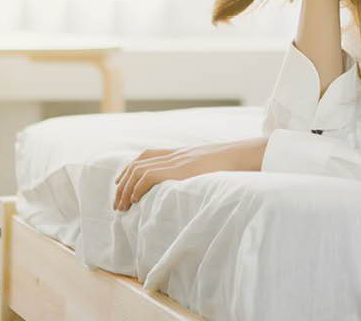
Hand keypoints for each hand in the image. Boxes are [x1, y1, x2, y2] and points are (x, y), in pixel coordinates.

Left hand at [113, 138, 266, 211]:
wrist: (243, 155)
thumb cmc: (234, 164)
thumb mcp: (213, 167)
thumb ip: (202, 173)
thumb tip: (202, 185)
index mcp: (183, 154)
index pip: (148, 154)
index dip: (131, 167)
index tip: (122, 183)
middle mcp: (176, 155)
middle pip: (138, 163)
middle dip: (123, 183)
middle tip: (117, 203)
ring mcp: (177, 161)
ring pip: (138, 170)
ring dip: (126, 189)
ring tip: (122, 206)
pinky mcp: (179, 170)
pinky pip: (148, 176)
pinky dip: (137, 188)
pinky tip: (136, 200)